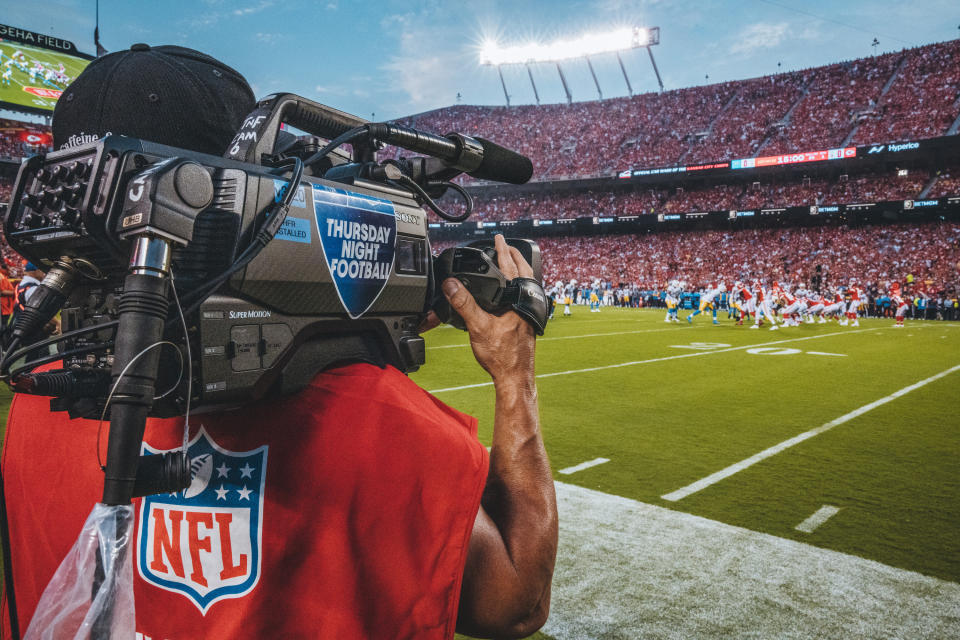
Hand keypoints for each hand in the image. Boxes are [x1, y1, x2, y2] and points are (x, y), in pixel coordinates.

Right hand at [441, 235, 535, 385]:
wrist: (515, 377)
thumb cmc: (502, 355)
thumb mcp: (478, 326)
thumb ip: (464, 303)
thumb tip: (451, 285)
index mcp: (519, 299)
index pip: (511, 266)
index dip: (502, 250)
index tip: (498, 237)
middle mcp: (528, 303)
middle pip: (524, 271)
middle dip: (514, 256)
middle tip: (505, 246)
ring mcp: (529, 312)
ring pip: (526, 284)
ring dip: (517, 271)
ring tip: (509, 264)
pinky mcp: (528, 321)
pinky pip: (523, 295)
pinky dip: (517, 286)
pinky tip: (508, 293)